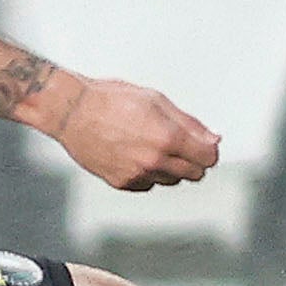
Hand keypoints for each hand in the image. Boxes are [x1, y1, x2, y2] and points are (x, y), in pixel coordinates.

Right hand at [39, 72, 222, 192]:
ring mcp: (137, 175)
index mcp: (167, 137)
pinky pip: (148, 184)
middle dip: (193, 160)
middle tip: (179, 144)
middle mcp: (154, 161)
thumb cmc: (110, 100)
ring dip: (170, 167)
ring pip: (171, 180)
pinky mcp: (122, 183)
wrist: (72, 112)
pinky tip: (134, 154)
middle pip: (194, 174)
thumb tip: (213, 139)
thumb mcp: (156, 101)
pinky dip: (147, 174)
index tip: (203, 144)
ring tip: (150, 145)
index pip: (208, 158)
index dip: (209, 149)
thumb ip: (189, 124)